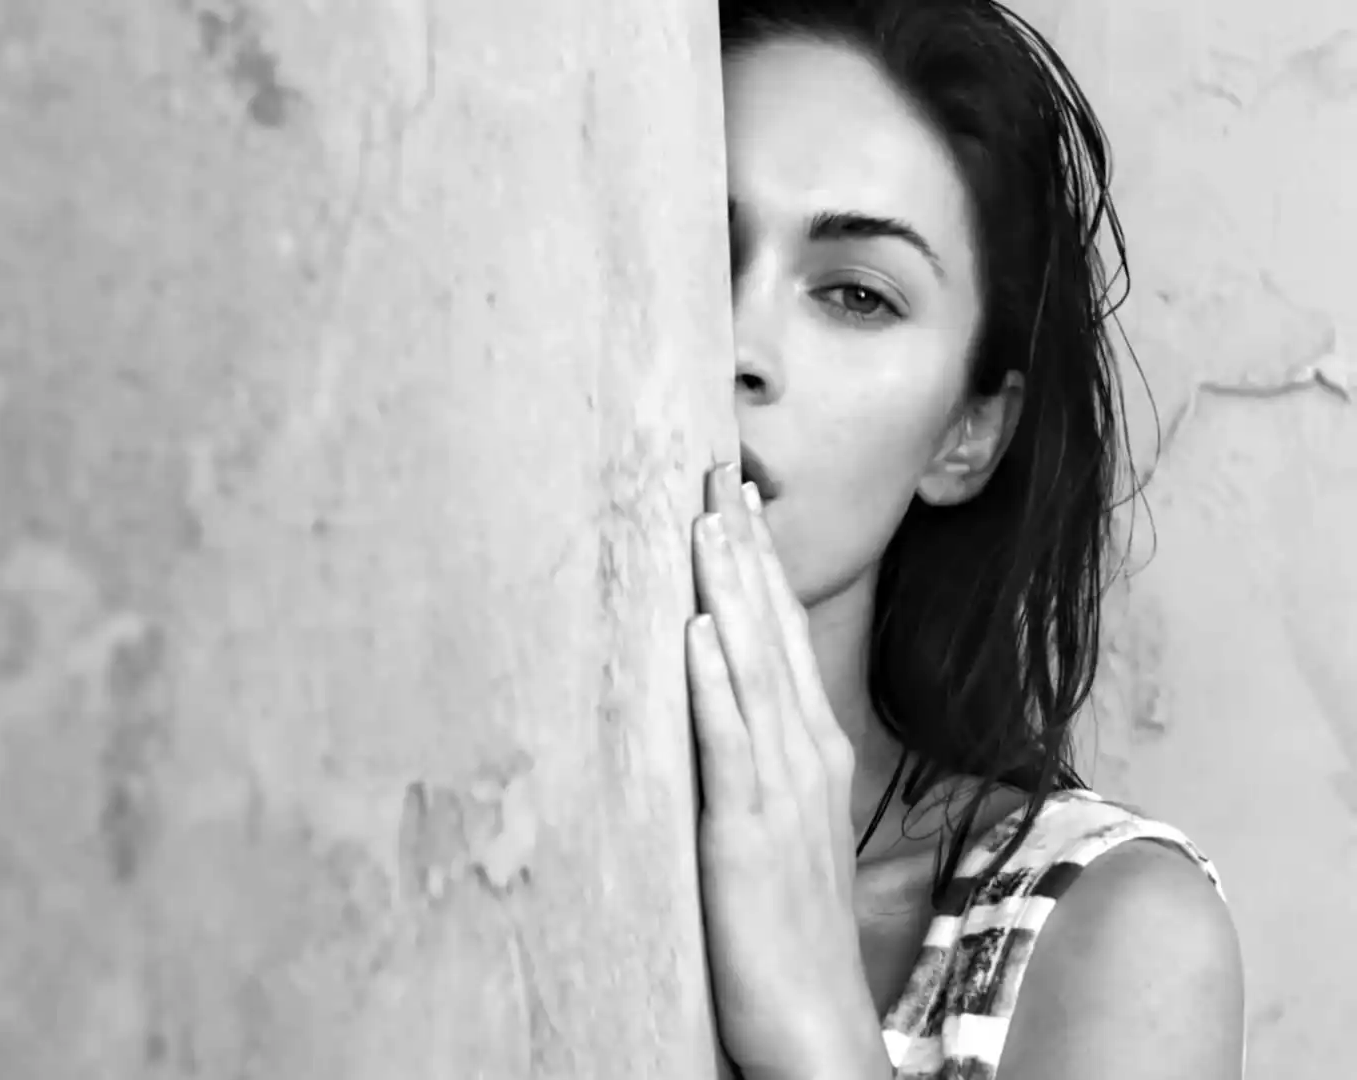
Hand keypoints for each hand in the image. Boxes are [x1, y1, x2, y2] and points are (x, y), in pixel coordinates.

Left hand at [687, 464, 889, 1078]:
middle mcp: (803, 756)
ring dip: (727, 591)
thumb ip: (757, 759)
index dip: (756, 566)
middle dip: (741, 550)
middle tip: (714, 470)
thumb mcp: (776, 824)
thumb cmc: (786, 928)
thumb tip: (723, 696)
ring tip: (704, 518)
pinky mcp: (745, 831)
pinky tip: (694, 630)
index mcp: (811, 751)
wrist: (814, 1022)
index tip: (732, 498)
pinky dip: (714, 682)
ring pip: (751, 669)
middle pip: (769, 633)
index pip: (780, 637)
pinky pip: (729, 743)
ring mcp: (778, 791)